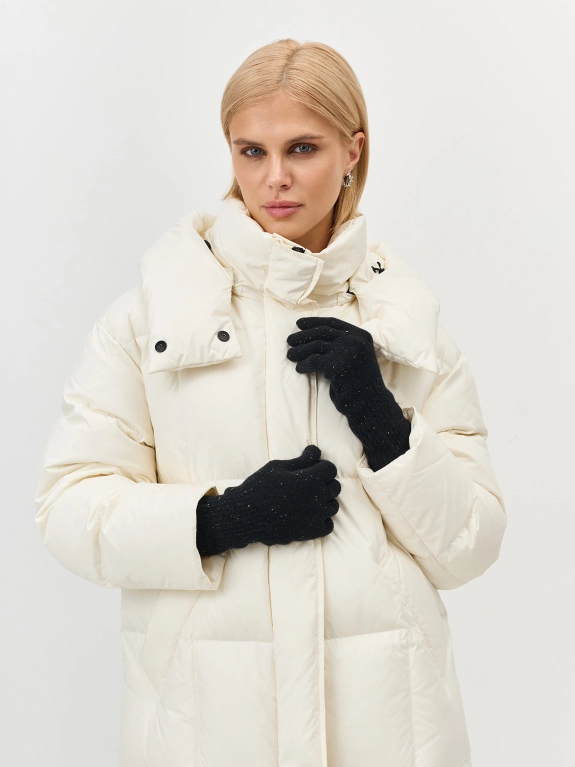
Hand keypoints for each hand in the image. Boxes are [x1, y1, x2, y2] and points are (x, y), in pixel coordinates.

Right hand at [195, 445, 340, 555]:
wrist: (246, 515)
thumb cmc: (260, 487)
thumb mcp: (278, 467)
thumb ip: (301, 460)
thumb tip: (316, 451)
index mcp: (310, 480)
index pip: (330, 469)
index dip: (321, 466)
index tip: (311, 469)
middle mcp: (317, 498)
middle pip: (335, 486)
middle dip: (324, 482)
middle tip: (308, 483)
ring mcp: (315, 517)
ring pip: (333, 506)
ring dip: (324, 501)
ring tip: (308, 499)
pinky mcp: (310, 532)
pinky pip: (329, 525)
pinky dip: (323, 520)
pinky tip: (310, 515)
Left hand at [286, 317, 410, 470]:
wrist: (370, 401)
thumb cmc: (359, 381)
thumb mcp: (355, 354)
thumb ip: (341, 343)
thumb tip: (312, 335)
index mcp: (361, 334)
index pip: (332, 322)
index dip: (313, 322)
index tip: (299, 324)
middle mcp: (355, 339)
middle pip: (322, 331)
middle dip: (303, 335)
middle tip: (289, 340)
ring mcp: (347, 350)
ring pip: (315, 345)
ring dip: (299, 350)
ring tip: (290, 355)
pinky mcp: (337, 364)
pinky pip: (313, 361)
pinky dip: (304, 364)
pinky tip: (299, 368)